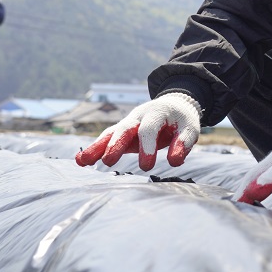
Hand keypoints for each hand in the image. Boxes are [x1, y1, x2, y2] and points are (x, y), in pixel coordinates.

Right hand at [75, 92, 201, 170]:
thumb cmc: (182, 119)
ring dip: (96, 147)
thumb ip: (184, 143)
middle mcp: (139, 116)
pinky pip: (106, 139)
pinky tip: (80, 160)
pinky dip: (94, 148)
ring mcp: (128, 123)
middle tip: (108, 161)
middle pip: (125, 128)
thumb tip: (175, 162)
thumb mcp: (191, 128)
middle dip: (116, 144)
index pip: (149, 129)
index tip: (147, 166)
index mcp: (157, 112)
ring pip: (111, 133)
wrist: (174, 104)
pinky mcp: (122, 131)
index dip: (147, 147)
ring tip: (82, 161)